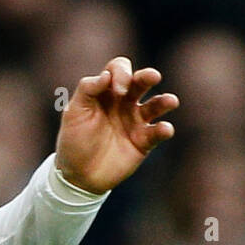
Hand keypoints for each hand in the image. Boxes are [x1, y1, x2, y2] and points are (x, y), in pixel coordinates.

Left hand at [54, 56, 178, 193]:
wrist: (78, 174)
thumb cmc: (73, 140)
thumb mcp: (74, 112)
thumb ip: (88, 90)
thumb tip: (107, 74)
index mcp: (105, 92)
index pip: (118, 69)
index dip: (121, 73)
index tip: (117, 89)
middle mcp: (123, 102)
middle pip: (141, 81)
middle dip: (147, 76)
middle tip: (152, 77)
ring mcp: (135, 121)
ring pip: (156, 105)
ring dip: (165, 101)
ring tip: (170, 101)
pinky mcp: (144, 141)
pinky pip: (158, 132)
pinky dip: (164, 129)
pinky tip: (164, 129)